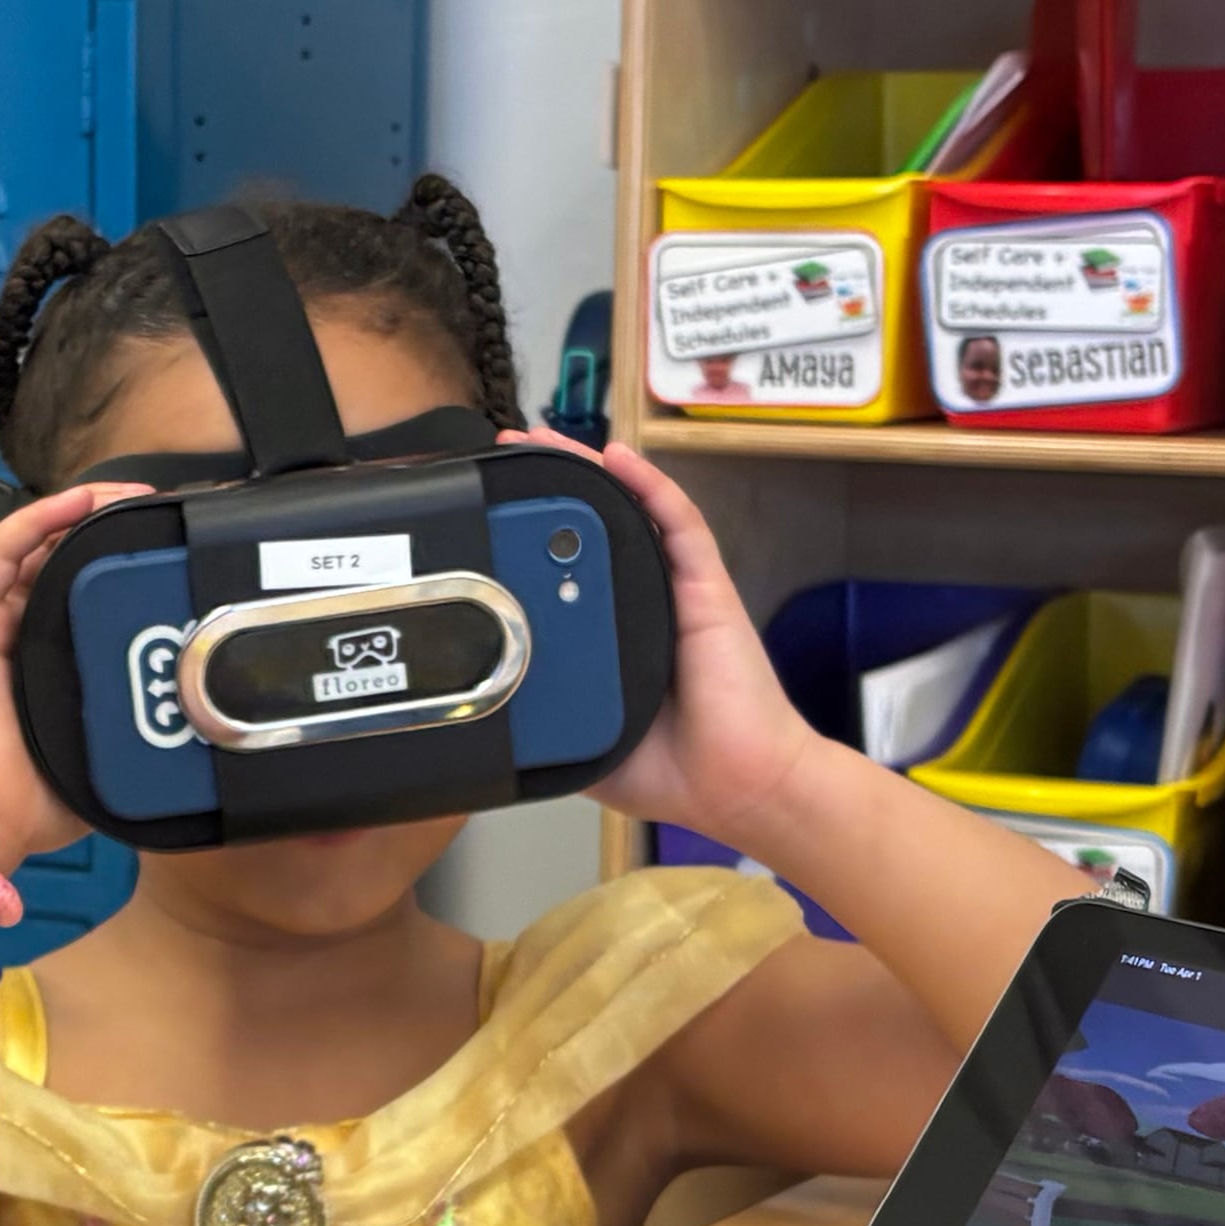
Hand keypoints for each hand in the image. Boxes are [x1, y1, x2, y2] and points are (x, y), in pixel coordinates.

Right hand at [0, 478, 141, 878]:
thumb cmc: (34, 802)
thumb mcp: (109, 750)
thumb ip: (142, 724)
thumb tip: (199, 719)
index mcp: (50, 655)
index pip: (85, 585)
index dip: (124, 557)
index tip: (171, 545)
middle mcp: (18, 629)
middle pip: (63, 553)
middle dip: (111, 523)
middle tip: (161, 509)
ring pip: (35, 541)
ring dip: (82, 507)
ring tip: (130, 494)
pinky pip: (0, 550)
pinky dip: (38, 518)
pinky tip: (80, 501)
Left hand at [517, 426, 835, 852]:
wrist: (736, 784)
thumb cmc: (672, 767)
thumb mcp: (581, 739)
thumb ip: (544, 716)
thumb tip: (492, 710)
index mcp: (609, 632)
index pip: (564, 569)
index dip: (527, 535)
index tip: (488, 511)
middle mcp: (642, 601)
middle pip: (591, 527)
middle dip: (548, 486)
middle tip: (505, 455)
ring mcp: (675, 590)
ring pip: (630, 512)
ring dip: (589, 471)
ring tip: (544, 442)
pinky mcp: (706, 588)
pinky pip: (679, 525)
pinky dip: (650, 486)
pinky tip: (620, 459)